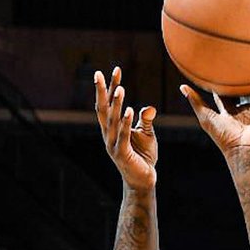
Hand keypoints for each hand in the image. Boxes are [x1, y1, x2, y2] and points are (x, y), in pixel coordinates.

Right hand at [95, 65, 157, 189]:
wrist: (144, 179)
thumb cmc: (143, 157)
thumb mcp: (146, 134)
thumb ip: (145, 120)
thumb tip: (149, 107)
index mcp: (112, 127)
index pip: (109, 103)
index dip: (110, 86)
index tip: (115, 70)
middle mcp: (108, 133)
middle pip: (103, 108)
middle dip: (102, 90)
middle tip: (100, 72)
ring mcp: (113, 143)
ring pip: (112, 120)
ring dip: (116, 104)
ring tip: (120, 88)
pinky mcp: (122, 153)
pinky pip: (124, 135)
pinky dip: (126, 123)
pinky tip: (130, 110)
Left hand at [180, 74, 249, 156]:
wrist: (243, 149)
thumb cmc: (223, 137)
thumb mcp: (206, 116)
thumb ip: (196, 101)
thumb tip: (182, 86)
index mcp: (230, 111)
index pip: (227, 93)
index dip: (224, 81)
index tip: (222, 66)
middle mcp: (246, 109)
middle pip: (247, 90)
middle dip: (247, 77)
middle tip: (245, 58)